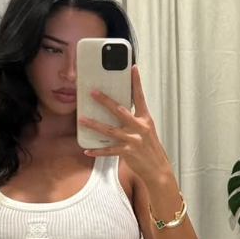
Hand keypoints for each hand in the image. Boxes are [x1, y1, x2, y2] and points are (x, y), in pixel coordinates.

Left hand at [78, 65, 171, 184]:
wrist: (157, 169)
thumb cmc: (150, 149)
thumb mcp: (146, 131)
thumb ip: (135, 120)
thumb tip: (118, 111)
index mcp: (145, 119)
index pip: (140, 97)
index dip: (136, 82)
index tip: (132, 68)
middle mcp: (139, 128)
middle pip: (119, 110)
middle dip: (104, 101)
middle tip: (92, 92)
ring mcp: (133, 140)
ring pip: (109, 130)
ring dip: (94, 124)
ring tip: (81, 119)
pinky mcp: (127, 153)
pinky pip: (108, 150)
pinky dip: (97, 151)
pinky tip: (87, 150)